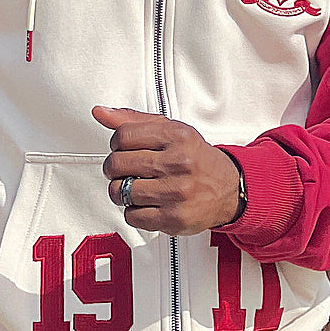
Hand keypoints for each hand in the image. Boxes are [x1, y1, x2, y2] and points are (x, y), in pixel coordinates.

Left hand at [93, 105, 241, 235]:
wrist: (228, 188)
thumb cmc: (196, 159)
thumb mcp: (170, 131)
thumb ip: (134, 121)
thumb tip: (100, 113)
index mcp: (177, 136)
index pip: (123, 135)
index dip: (116, 144)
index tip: (122, 150)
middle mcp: (178, 163)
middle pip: (117, 164)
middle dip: (114, 169)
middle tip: (125, 171)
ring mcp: (176, 192)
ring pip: (121, 192)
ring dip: (122, 192)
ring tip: (135, 188)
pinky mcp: (174, 217)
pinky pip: (132, 216)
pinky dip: (133, 211)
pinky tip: (146, 204)